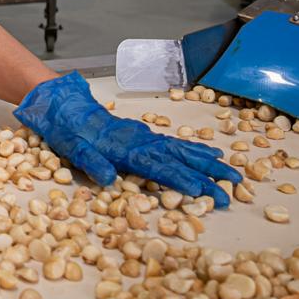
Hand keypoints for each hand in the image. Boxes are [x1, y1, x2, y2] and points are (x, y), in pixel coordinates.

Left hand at [14, 72, 241, 207]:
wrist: (64, 106)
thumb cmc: (67, 131)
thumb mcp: (72, 148)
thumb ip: (90, 162)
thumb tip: (107, 178)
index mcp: (126, 149)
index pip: (160, 168)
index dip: (182, 180)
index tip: (206, 192)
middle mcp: (141, 142)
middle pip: (180, 158)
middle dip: (208, 173)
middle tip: (234, 186)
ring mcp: (144, 137)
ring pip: (182, 150)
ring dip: (207, 162)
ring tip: (232, 171)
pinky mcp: (143, 136)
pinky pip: (174, 143)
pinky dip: (194, 149)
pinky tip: (208, 154)